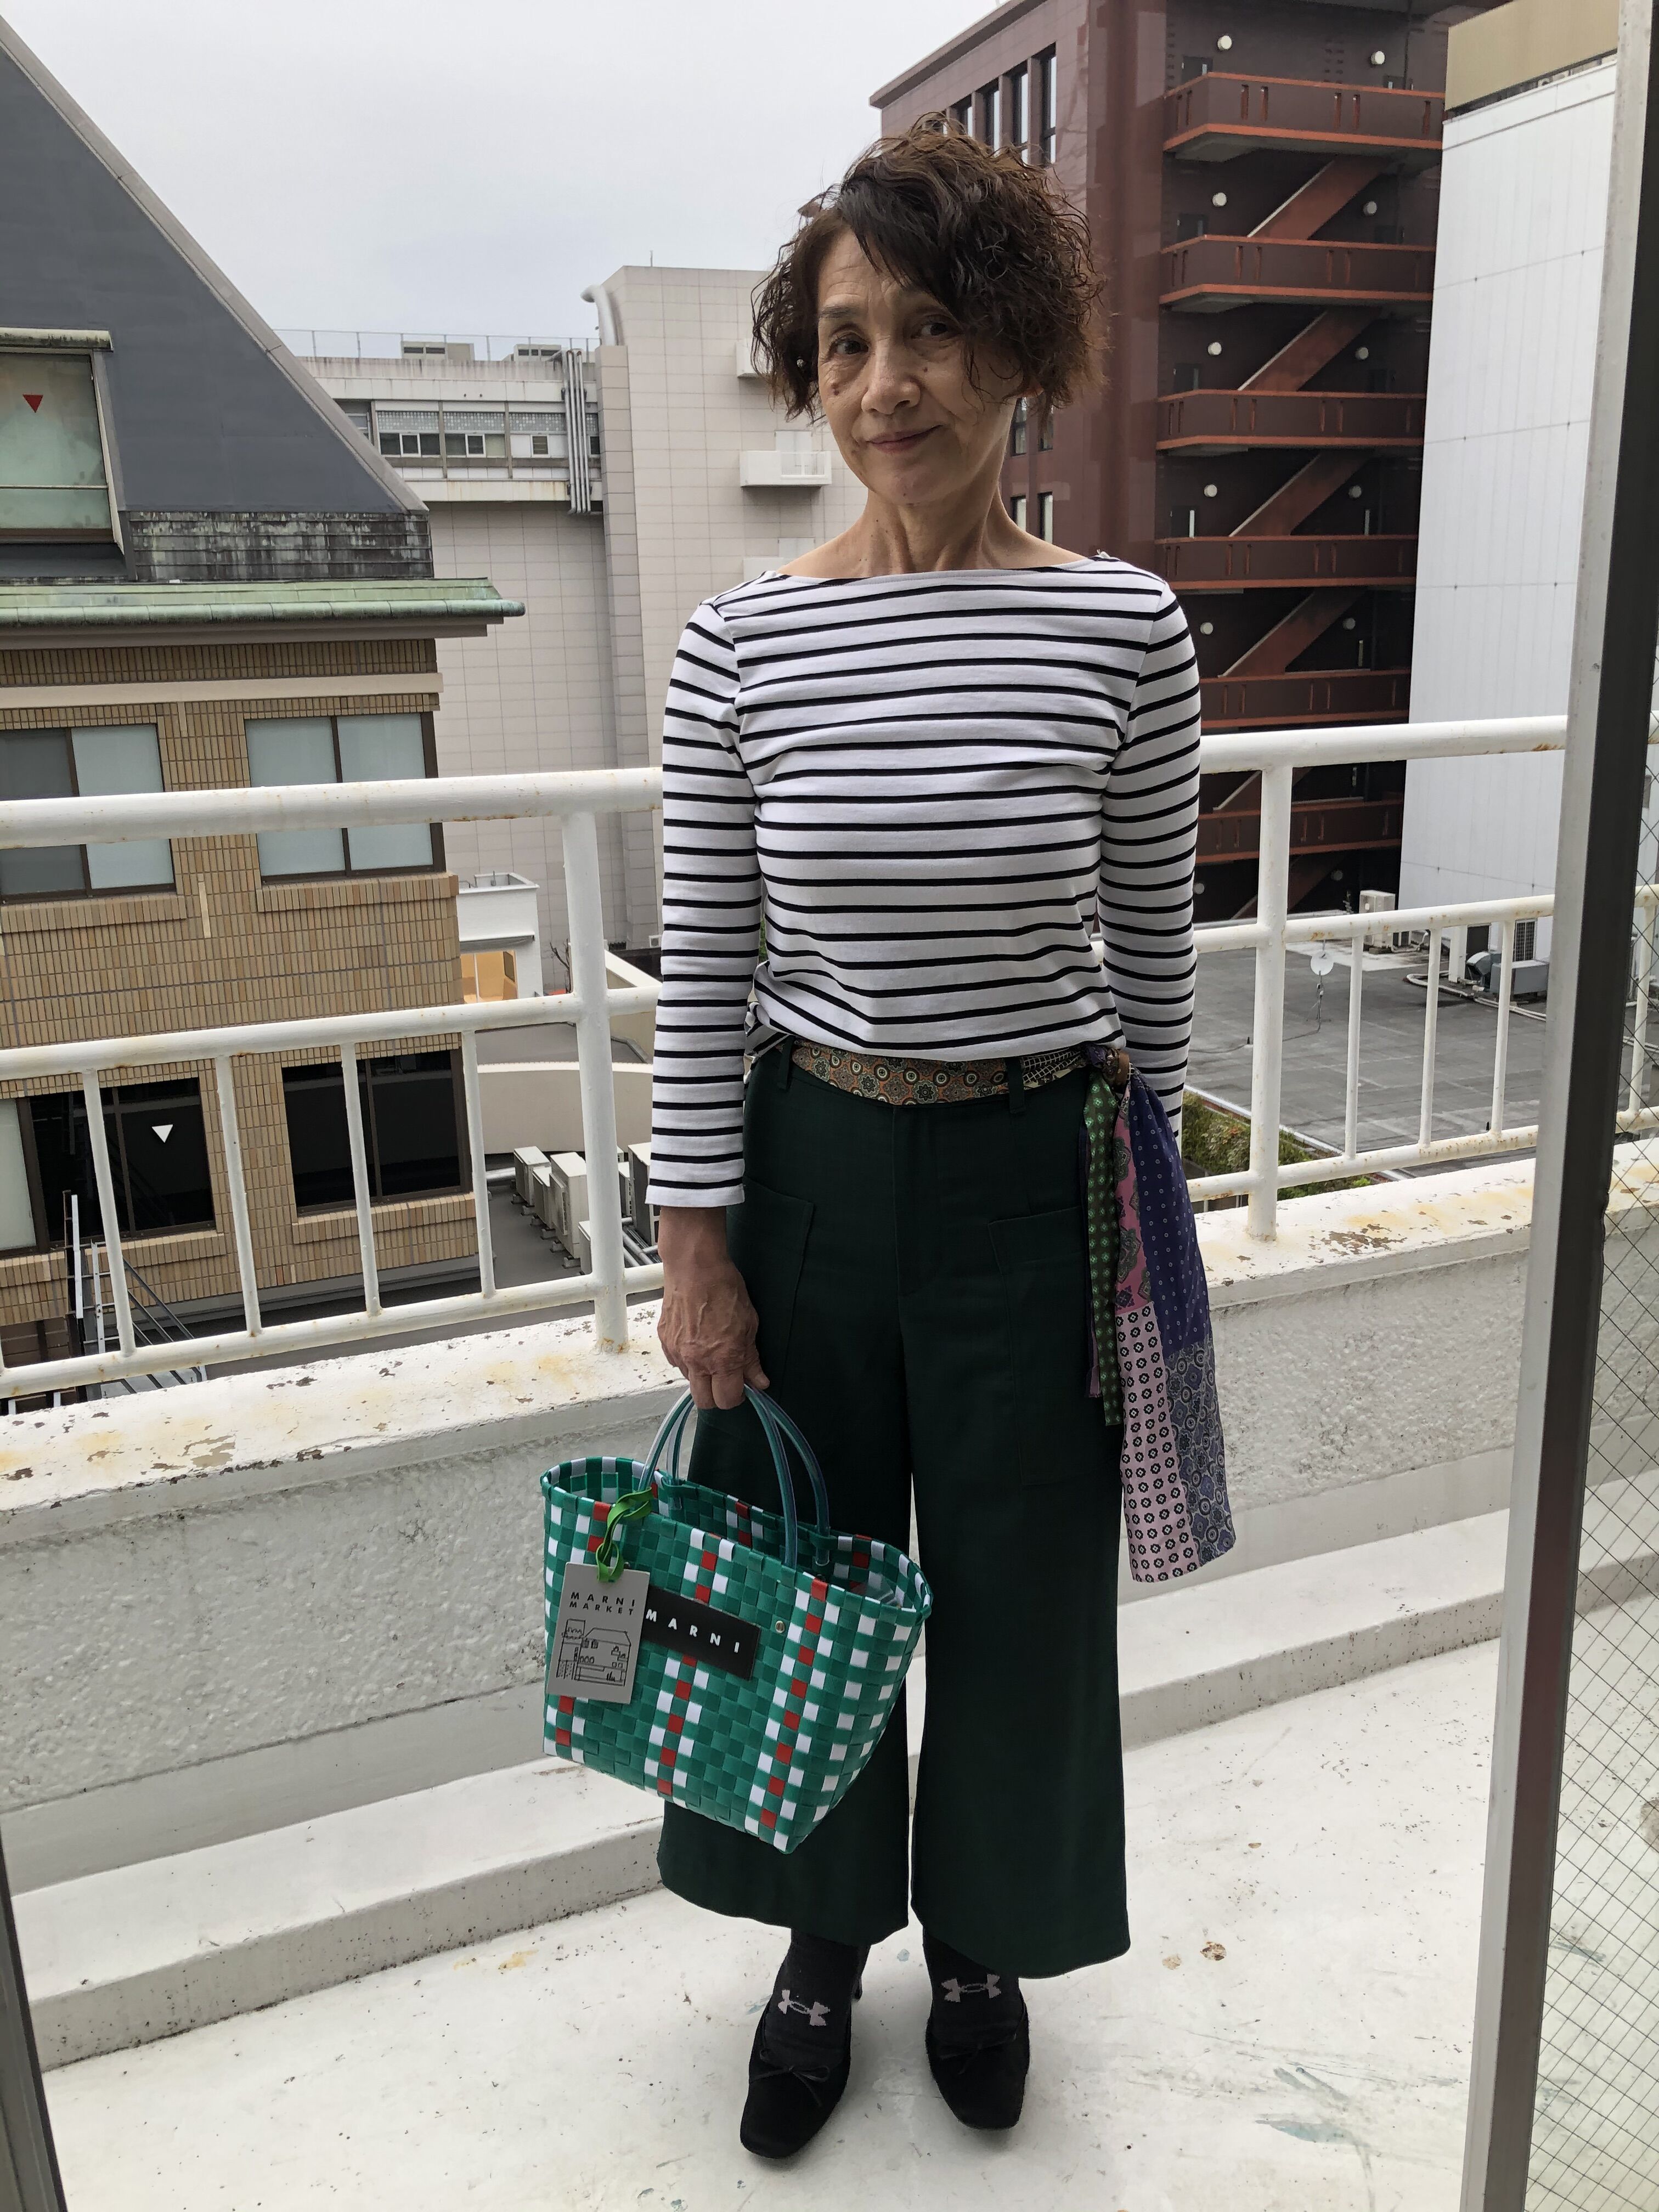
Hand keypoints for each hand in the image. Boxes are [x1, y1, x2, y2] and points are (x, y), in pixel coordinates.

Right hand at [656, 1206, 768, 1410]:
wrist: (694, 1267)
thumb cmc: (725, 1289)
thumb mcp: (749, 1324)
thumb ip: (751, 1358)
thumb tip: (759, 1381)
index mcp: (722, 1359)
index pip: (728, 1400)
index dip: (738, 1397)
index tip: (743, 1387)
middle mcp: (697, 1361)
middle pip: (704, 1401)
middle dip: (717, 1396)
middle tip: (727, 1379)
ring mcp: (677, 1352)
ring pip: (689, 1382)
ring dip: (701, 1376)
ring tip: (711, 1354)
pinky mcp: (665, 1341)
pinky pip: (677, 1362)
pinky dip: (687, 1360)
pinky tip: (697, 1341)